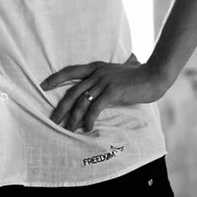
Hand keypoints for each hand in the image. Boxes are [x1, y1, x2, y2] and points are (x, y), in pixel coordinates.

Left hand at [41, 54, 166, 132]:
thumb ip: (108, 75)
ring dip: (73, 118)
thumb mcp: (118, 71)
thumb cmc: (138, 75)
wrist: (154, 75)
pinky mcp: (113, 91)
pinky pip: (95, 108)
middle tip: (53, 119)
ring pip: (82, 102)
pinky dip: (89, 119)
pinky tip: (87, 128)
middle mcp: (97, 73)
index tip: (43, 86)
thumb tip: (101, 82)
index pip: (70, 71)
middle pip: (72, 91)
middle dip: (61, 107)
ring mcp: (104, 82)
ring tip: (68, 129)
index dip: (55, 78)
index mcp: (96, 67)